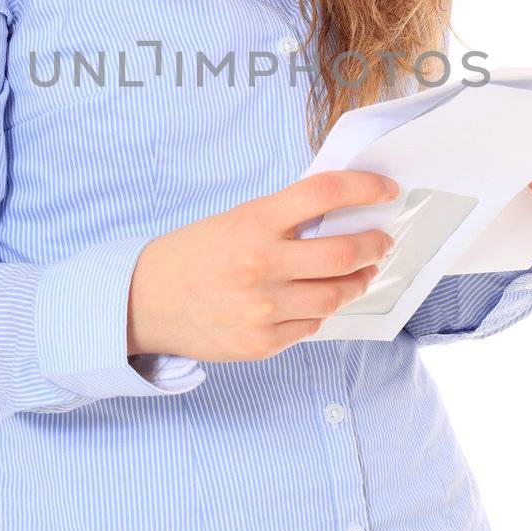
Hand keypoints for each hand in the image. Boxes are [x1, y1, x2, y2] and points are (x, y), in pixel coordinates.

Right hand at [128, 170, 399, 363]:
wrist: (144, 303)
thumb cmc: (192, 255)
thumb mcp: (235, 220)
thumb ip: (284, 219)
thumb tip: (342, 216)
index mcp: (254, 222)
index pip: (326, 193)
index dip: (366, 187)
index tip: (387, 190)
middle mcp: (262, 264)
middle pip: (345, 252)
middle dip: (375, 244)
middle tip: (382, 241)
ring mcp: (263, 308)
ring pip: (336, 294)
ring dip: (359, 281)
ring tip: (362, 273)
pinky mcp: (262, 342)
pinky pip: (312, 324)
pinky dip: (322, 310)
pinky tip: (319, 299)